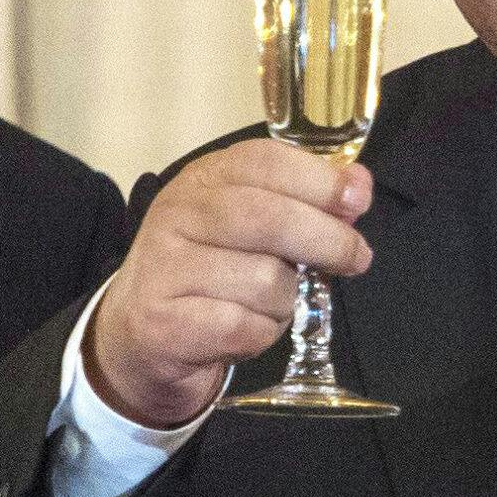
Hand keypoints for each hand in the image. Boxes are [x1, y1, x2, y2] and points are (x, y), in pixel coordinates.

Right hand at [84, 139, 374, 428]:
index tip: (357, 200)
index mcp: (202, 180)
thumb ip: (301, 201)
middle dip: (327, 241)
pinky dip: (261, 335)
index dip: (320, 179)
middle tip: (355, 258)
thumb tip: (357, 186)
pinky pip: (245, 328)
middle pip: (270, 218)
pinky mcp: (164, 323)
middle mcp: (177, 215)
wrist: (139, 336)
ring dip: (286, 301)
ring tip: (267, 305)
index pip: (264, 161)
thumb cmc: (208, 274)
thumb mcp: (247, 225)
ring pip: (266, 281)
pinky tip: (244, 330)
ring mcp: (165, 268)